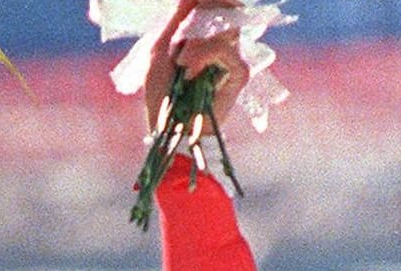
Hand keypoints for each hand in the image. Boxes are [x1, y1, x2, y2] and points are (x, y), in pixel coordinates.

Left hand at [143, 0, 245, 132]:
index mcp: (208, 37)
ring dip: (196, 39)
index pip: (221, 5)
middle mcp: (225, 45)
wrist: (169, 129)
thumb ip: (176, 19)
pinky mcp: (240, 73)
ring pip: (226, 26)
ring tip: (180, 59)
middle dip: (207, 8)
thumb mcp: (161, 49)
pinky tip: (189, 70)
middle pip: (230, 9)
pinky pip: (225, 49)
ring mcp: (234, 58)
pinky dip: (203, 55)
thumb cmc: (162, 93)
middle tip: (185, 29)